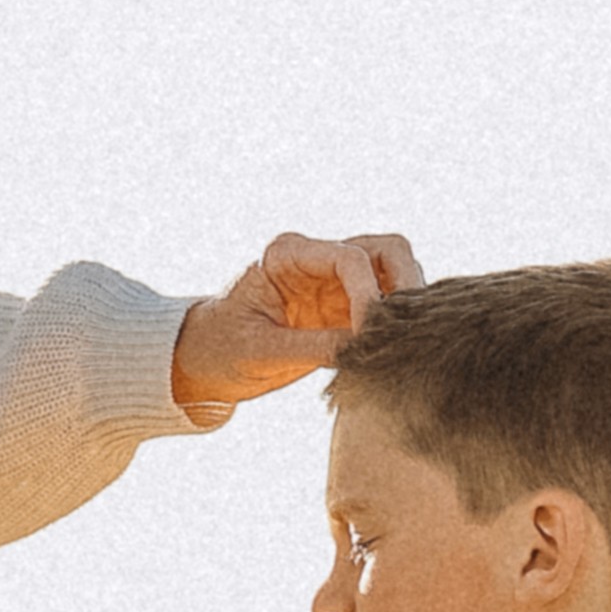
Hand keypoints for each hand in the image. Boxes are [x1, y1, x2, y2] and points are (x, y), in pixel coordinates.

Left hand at [168, 228, 421, 424]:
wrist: (204, 361)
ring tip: (398, 342)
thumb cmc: (220, 348)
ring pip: (395, 272)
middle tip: (404, 330)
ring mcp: (335, 281)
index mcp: (286, 254)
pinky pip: (387, 303)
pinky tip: (392, 349)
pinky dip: (397, 321)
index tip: (368, 334)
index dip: (368, 294)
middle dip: (403, 285)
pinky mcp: (345, 307)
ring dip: (405, 302)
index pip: (350, 257)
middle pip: (386, 250)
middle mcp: (317, 258)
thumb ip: (312, 347)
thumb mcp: (260, 351)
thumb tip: (363, 349)